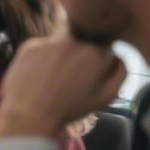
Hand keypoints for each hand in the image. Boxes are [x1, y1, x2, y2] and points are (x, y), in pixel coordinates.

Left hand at [0, 34, 125, 137]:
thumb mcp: (106, 97)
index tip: (92, 64)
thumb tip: (118, 55)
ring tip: (54, 75)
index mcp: (95, 51)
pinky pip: (42, 46)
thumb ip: (120, 72)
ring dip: (61, 51)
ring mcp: (49, 41)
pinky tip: (38, 75)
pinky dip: (42, 57)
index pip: (104, 38)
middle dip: (81, 47)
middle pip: (83, 34)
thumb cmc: (70, 109)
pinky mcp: (29, 45)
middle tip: (71, 69)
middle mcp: (73, 41)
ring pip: (61, 39)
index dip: (100, 50)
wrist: (29, 115)